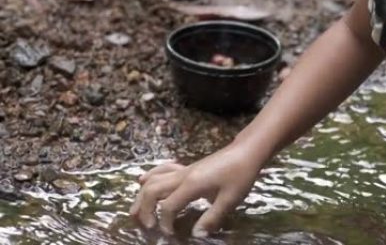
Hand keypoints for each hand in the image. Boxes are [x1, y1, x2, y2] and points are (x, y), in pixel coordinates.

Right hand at [129, 146, 261, 236]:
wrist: (246, 152)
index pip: (168, 206)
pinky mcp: (187, 167)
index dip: (165, 223)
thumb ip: (212, 218)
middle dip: (144, 210)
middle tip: (147, 226)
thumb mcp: (230, 199)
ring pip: (153, 179)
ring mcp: (184, 169)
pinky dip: (150, 176)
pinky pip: (162, 169)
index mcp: (192, 185)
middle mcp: (183, 175)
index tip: (169, 234)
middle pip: (152, 190)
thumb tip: (196, 235)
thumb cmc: (240, 174)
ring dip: (142, 195)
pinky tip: (142, 181)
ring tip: (135, 211)